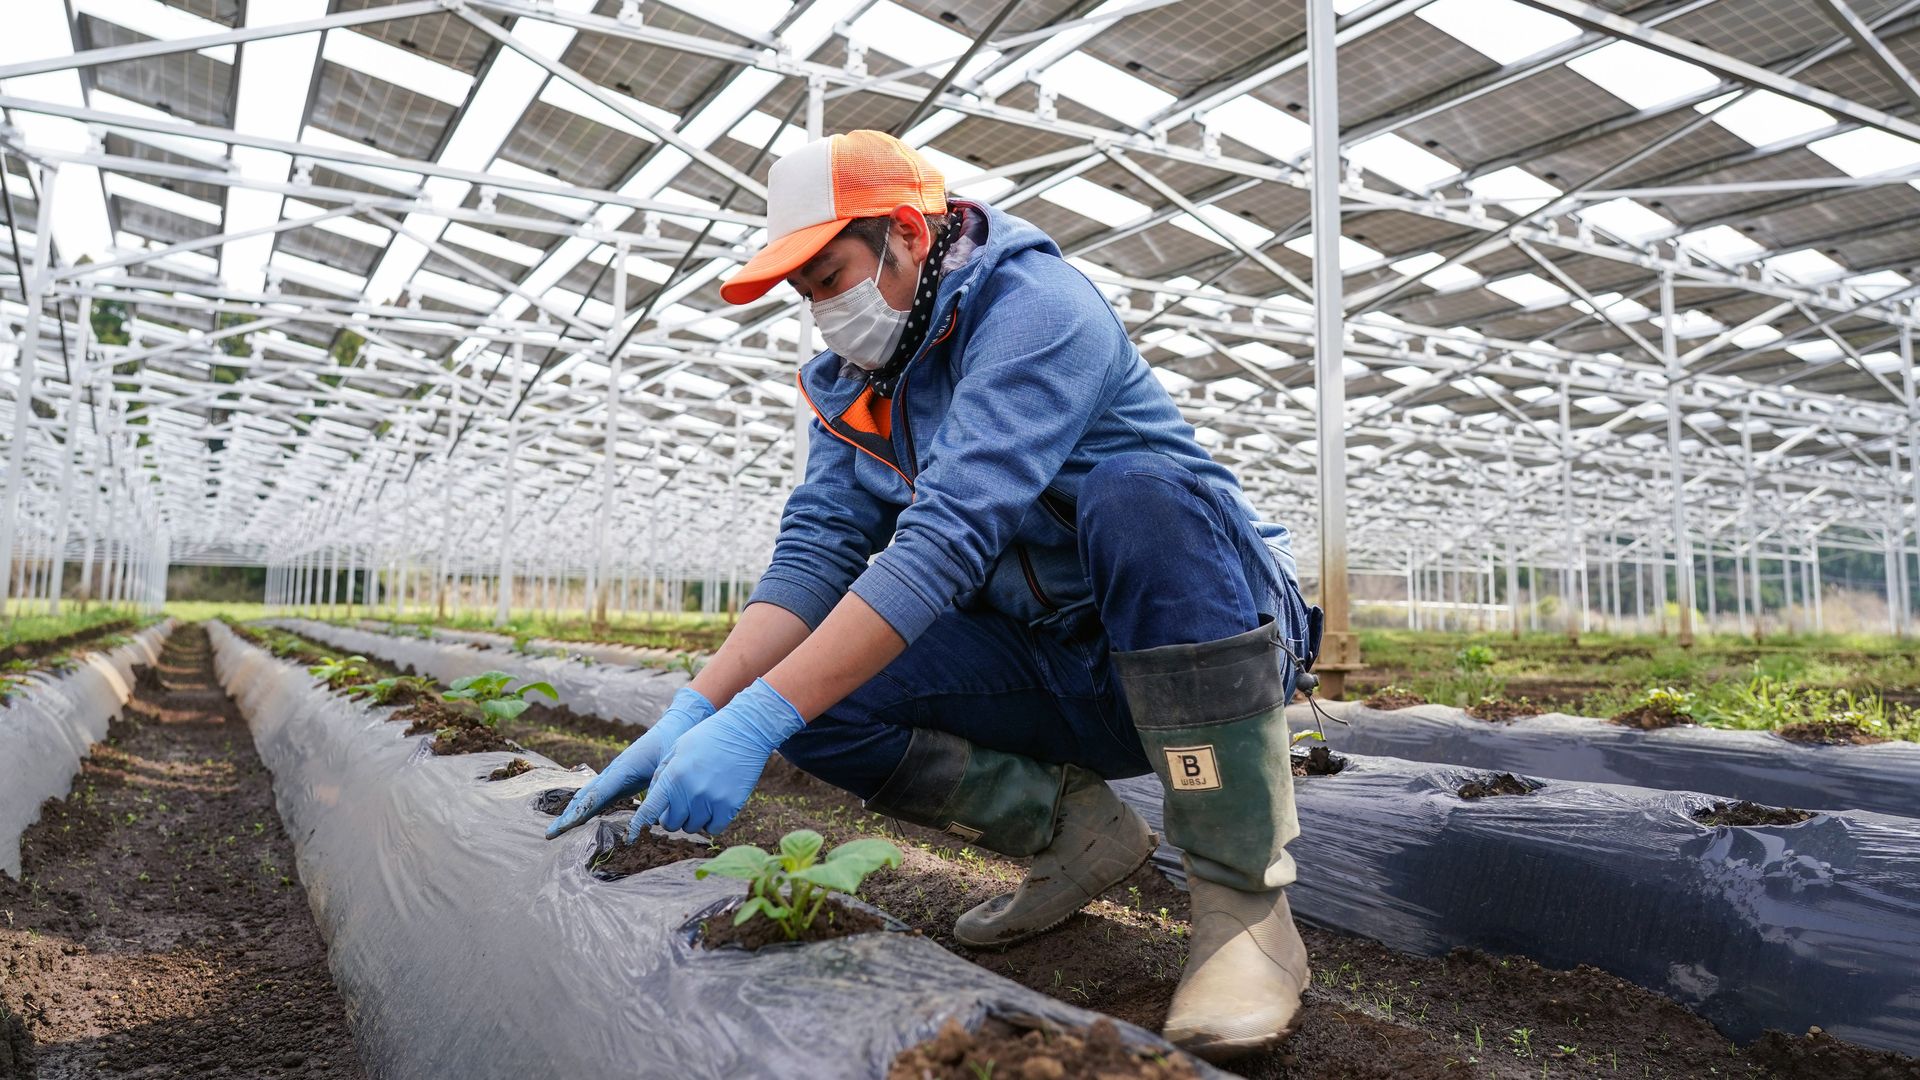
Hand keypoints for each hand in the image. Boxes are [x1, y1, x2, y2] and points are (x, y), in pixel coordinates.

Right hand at [545, 687, 713, 837]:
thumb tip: (651, 816)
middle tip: (551, 833)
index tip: (564, 826)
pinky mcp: (622, 779)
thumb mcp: (670, 768)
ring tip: (558, 830)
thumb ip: (659, 789)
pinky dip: (587, 807)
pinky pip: (600, 795)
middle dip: (568, 815)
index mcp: (623, 768)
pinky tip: (580, 820)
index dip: (580, 811)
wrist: (676, 725)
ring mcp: (616, 774)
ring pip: (589, 795)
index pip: (596, 794)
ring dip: (574, 812)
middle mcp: (614, 771)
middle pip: (586, 796)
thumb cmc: (674, 744)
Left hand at [630, 678, 804, 837]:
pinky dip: (712, 821)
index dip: (638, 827)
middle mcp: (690, 792)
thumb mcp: (677, 750)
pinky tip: (715, 804)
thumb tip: (651, 806)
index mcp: (673, 776)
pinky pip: (713, 829)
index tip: (632, 837)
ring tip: (701, 797)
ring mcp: (710, 801)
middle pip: (670, 824)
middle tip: (682, 802)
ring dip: (693, 818)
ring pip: (692, 827)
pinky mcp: (729, 807)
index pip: (649, 812)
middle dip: (672, 816)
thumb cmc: (707, 737)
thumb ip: (661, 777)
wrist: (745, 730)